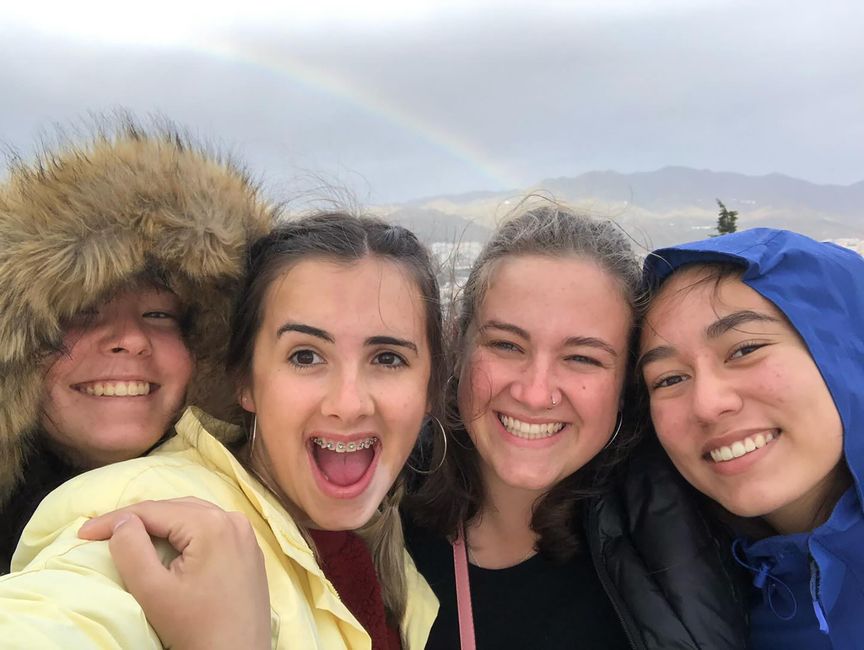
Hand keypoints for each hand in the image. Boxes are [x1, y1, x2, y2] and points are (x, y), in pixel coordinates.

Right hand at [79, 497, 270, 649]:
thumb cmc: (196, 628)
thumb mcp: (154, 591)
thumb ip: (132, 550)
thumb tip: (122, 521)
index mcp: (211, 524)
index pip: (153, 510)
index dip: (114, 519)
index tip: (83, 533)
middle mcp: (232, 520)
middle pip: (174, 509)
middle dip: (137, 518)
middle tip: (101, 532)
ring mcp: (244, 534)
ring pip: (193, 515)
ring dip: (160, 523)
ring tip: (127, 535)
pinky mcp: (248, 550)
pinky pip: (211, 529)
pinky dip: (185, 531)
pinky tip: (167, 544)